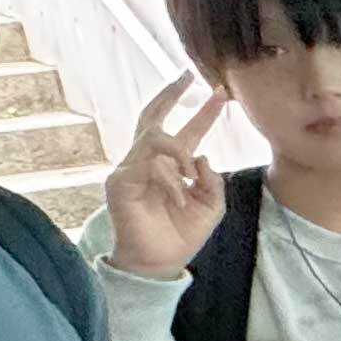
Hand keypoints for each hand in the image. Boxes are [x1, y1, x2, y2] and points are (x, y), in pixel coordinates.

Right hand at [102, 75, 231, 278]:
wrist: (159, 264)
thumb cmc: (182, 235)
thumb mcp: (211, 207)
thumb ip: (213, 181)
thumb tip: (202, 156)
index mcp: (173, 166)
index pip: (186, 131)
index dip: (202, 112)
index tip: (219, 91)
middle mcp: (150, 162)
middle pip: (154, 118)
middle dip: (170, 95)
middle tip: (188, 76)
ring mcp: (131, 170)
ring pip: (153, 140)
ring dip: (178, 152)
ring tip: (190, 174)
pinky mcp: (120, 183)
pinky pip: (147, 167)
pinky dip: (168, 178)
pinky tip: (180, 192)